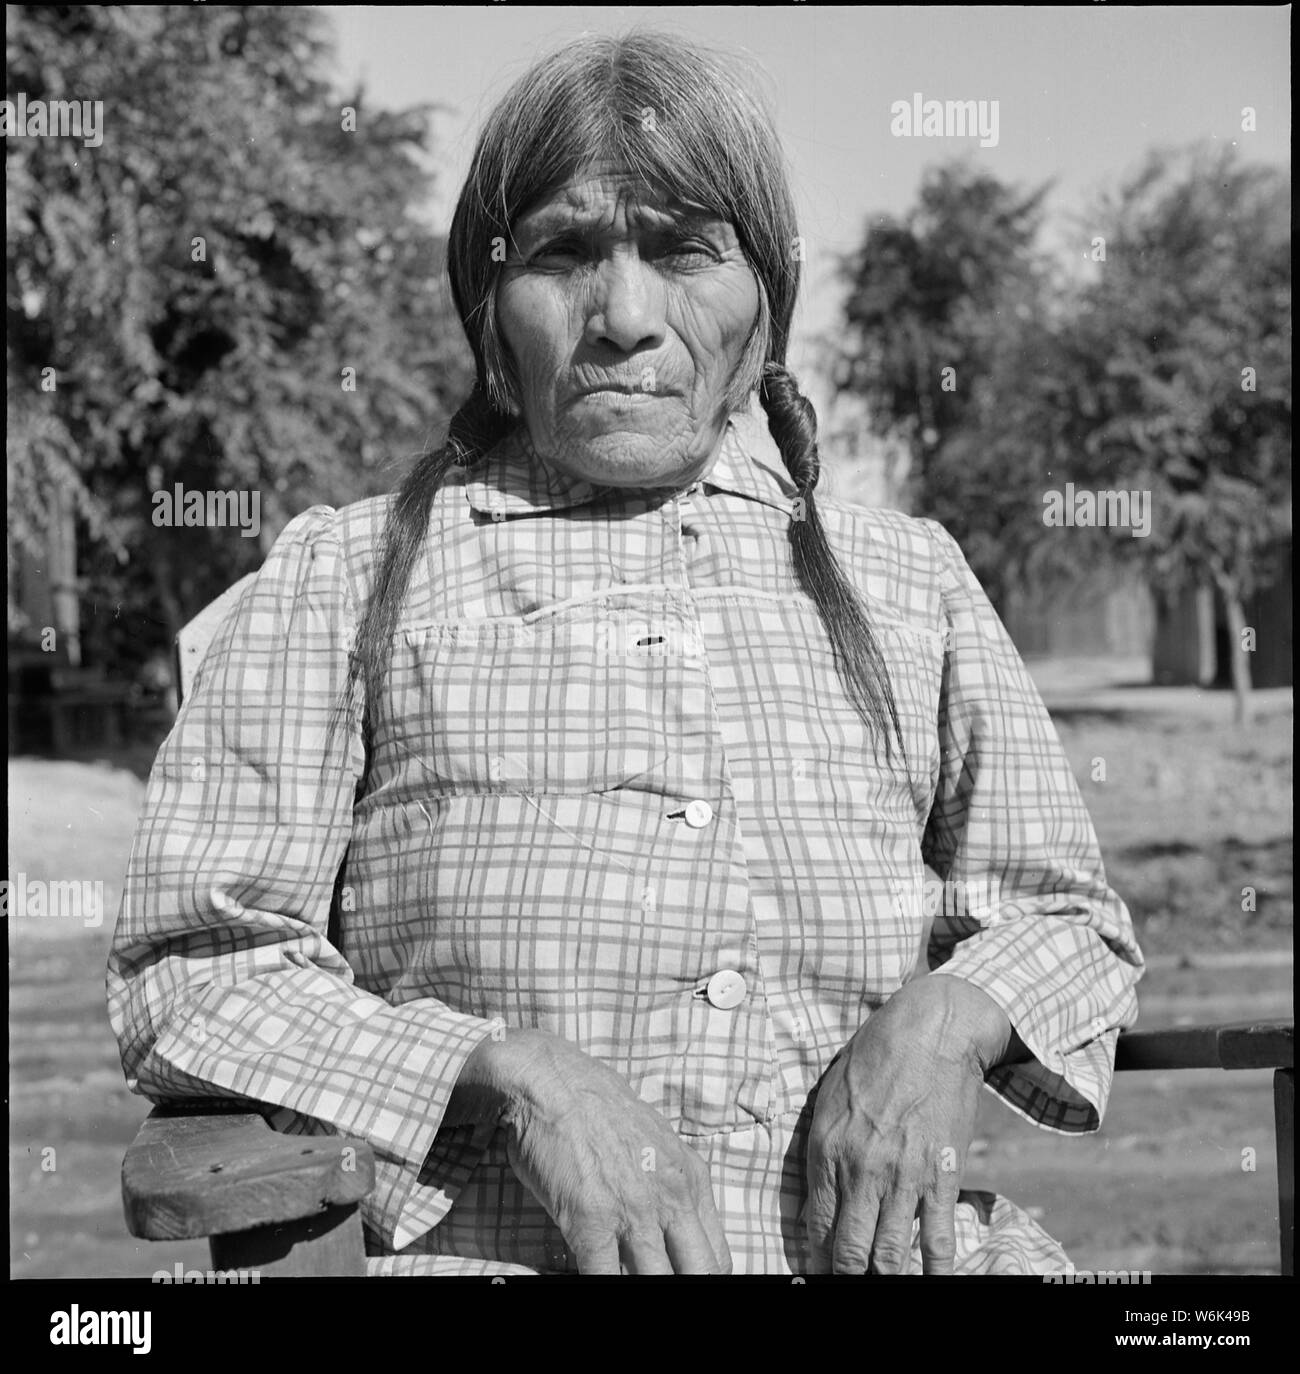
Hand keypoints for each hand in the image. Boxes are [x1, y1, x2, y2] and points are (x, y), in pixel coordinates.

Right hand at [449, 1028, 730, 1274]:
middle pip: (702, 1274)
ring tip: (627, 1281)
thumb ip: (670, 1185)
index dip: (704, 1281)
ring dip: (646, 1288)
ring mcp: (634, 1212)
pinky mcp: (591, 1220)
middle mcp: (671, 1198)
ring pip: (660, 1282)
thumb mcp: (654, 1142)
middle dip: (686, 1289)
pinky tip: (595, 1277)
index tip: (683, 1280)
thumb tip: (673, 1228)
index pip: (718, 1258)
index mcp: (691, 1179)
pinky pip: (605, 1279)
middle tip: (663, 1288)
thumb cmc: (595, 1108)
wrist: (551, 1079)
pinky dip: (604, 1288)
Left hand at [806, 976, 1020, 1274]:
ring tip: (881, 1288)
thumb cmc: (874, 1056)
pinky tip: (931, 1284)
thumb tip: (817, 1198)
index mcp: (827, 1147)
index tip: (818, 1274)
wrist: (930, 1031)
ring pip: (889, 1254)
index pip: (815, 1224)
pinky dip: (935, 1271)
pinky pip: (937, 1239)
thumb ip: (822, 1148)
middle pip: (849, 1249)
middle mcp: (861, 1169)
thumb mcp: (830, 1096)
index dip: (816, 1259)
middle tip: (846, 1285)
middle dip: (845, 1277)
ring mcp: (903, 1176)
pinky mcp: (941, 1175)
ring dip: (884, 1279)